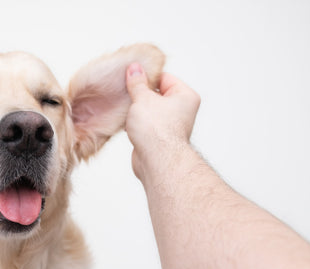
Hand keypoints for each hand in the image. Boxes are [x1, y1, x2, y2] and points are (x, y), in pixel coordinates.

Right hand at [124, 64, 200, 180]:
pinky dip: (135, 122)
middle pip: (156, 94)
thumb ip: (137, 82)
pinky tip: (125, 122)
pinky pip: (145, 124)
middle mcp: (181, 110)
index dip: (146, 76)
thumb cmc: (156, 130)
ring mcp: (170, 125)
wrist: (156, 160)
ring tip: (125, 108)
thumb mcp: (142, 98)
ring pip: (149, 110)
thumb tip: (135, 68)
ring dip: (136, 110)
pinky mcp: (158, 137)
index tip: (131, 75)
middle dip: (139, 94)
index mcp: (185, 95)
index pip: (164, 77)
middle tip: (126, 91)